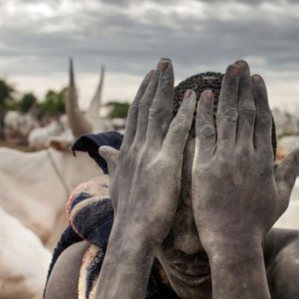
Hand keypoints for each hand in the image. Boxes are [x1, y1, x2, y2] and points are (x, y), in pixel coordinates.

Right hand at [99, 59, 195, 250]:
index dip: (143, 94)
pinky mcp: (165, 163)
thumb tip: (104, 151)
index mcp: (126, 153)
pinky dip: (185, 112)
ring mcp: (149, 154)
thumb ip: (113, 164)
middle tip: (163, 62)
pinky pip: (176, 131)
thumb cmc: (128, 216)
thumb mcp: (116, 184)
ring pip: (157, 113)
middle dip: (154, 83)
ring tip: (173, 68)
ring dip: (165, 88)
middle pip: (145, 107)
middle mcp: (135, 148)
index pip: (135, 116)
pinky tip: (193, 97)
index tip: (150, 77)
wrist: (132, 236)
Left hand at [192, 61, 298, 258]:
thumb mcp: (280, 197)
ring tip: (224, 71)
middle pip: (244, 112)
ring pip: (226, 118)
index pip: (262, 120)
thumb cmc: (257, 224)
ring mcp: (225, 160)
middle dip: (242, 86)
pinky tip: (201, 95)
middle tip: (239, 64)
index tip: (255, 79)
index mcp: (264, 160)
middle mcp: (246, 155)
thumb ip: (288, 172)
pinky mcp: (204, 168)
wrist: (234, 243)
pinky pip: (204, 134)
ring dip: (225, 91)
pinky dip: (203, 113)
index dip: (258, 97)